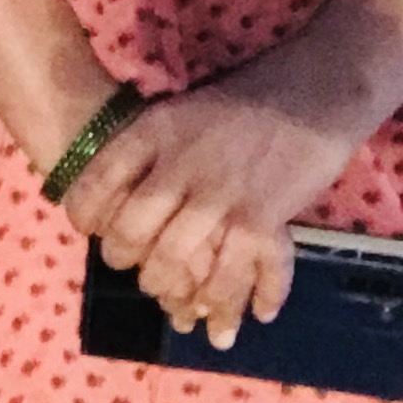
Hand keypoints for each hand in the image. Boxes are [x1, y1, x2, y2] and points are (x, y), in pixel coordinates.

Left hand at [62, 71, 357, 352]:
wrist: (317, 88)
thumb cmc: (252, 97)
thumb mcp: (188, 109)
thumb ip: (158, 149)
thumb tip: (129, 193)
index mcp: (156, 129)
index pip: (98, 181)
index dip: (86, 216)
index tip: (92, 232)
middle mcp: (178, 164)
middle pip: (129, 232)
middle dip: (127, 262)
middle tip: (139, 273)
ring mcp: (218, 194)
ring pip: (174, 263)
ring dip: (177, 292)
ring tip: (185, 306)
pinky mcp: (259, 218)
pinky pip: (235, 275)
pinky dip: (241, 302)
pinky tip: (254, 315)